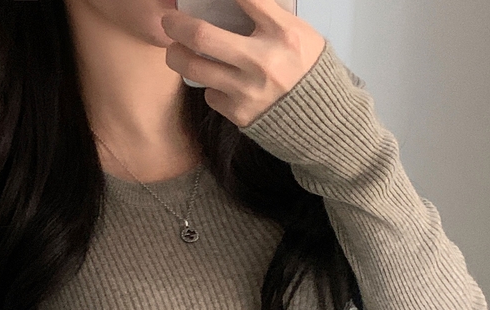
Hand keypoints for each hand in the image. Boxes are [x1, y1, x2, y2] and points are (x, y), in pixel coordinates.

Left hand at [161, 0, 325, 127]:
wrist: (320, 118)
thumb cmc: (307, 69)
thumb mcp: (298, 33)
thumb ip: (268, 16)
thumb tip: (231, 4)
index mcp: (282, 33)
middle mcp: (262, 61)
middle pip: (203, 36)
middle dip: (177, 25)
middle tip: (169, 21)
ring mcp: (248, 90)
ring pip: (195, 69)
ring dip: (176, 56)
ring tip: (174, 50)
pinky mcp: (239, 113)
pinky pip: (210, 93)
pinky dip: (209, 84)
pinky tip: (219, 81)